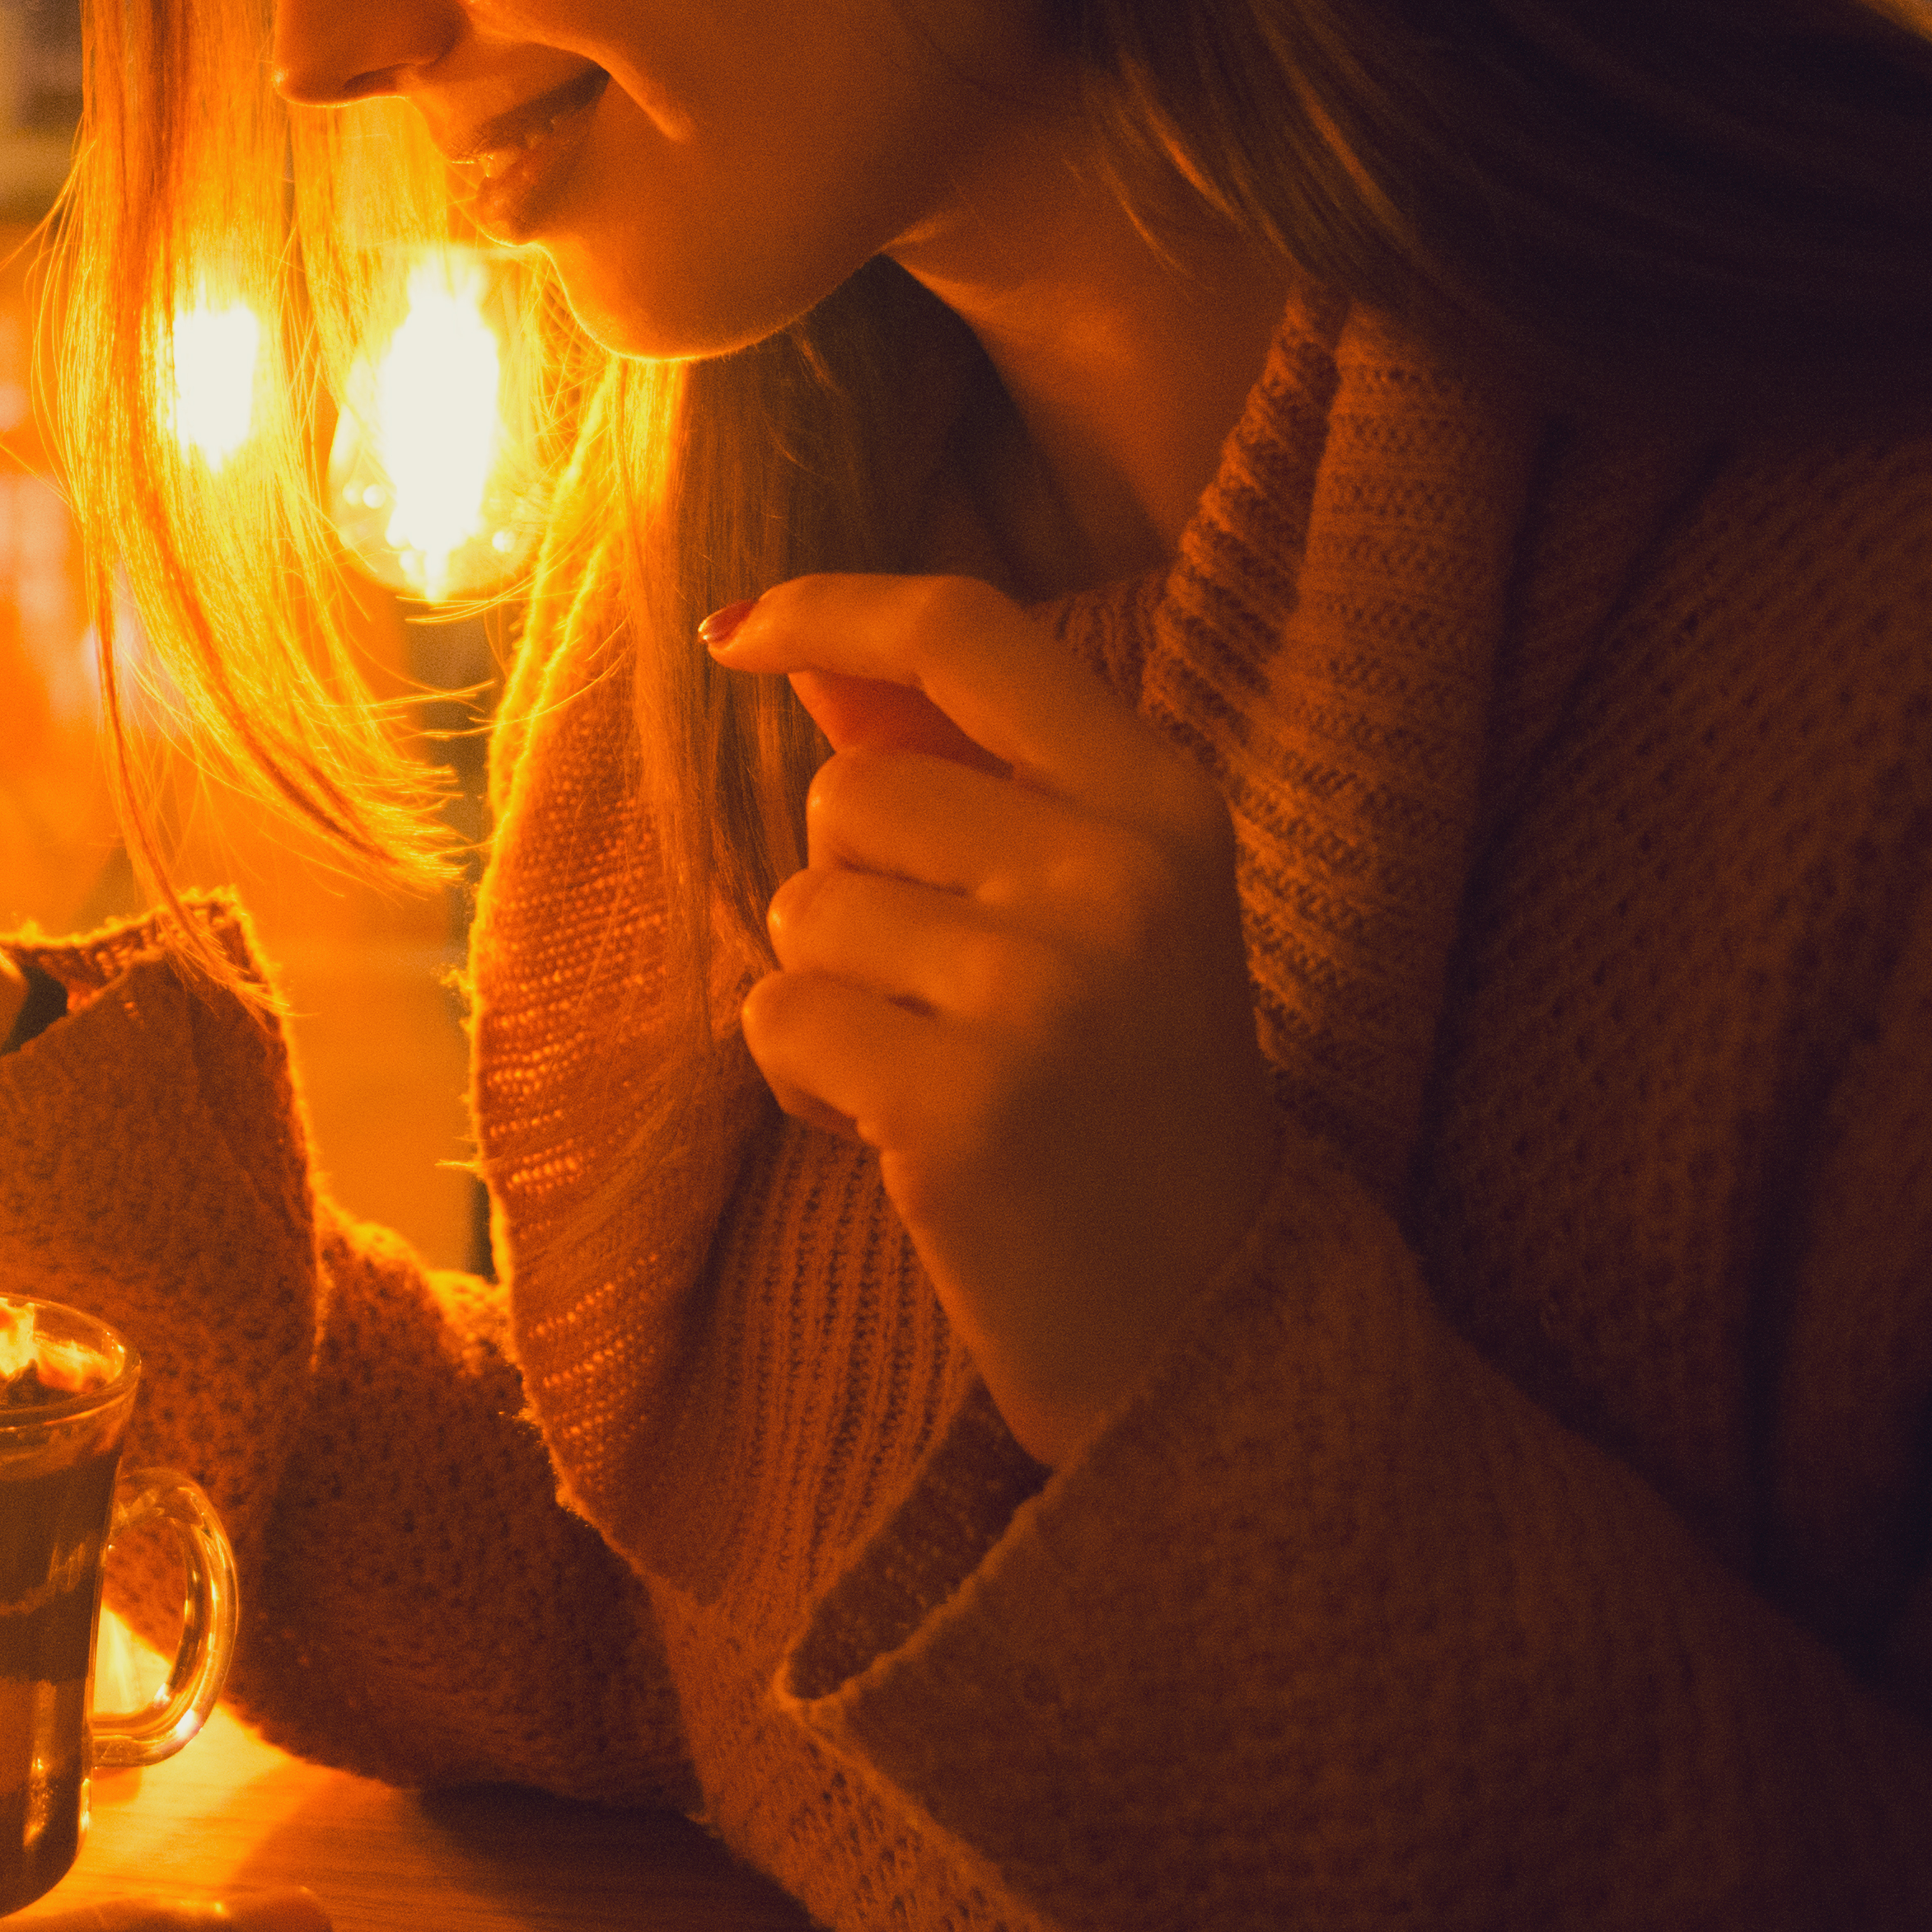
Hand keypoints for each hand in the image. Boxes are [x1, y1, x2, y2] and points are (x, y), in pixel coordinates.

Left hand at [704, 574, 1278, 1466]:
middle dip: (849, 892)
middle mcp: (1120, 875)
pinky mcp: (961, 1102)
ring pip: (802, 909)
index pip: (969, 634)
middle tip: (954, 1004)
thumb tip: (809, 655)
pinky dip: (805, 1083)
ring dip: (830, 995)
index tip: (732, 631)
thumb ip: (958, 769)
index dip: (832, 610)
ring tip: (939, 1073)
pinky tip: (903, 1140)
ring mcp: (1046, 988)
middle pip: (848, 791)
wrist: (1200, 1322)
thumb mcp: (1085, 905)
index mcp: (1165, 802)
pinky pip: (779, 1019)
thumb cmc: (1119, 1093)